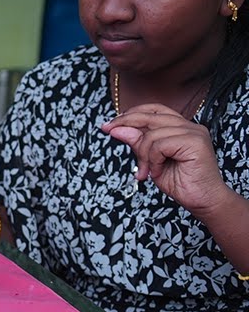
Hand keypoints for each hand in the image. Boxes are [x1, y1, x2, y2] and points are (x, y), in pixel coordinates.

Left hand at [102, 103, 229, 216]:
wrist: (202, 201)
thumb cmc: (180, 183)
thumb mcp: (150, 161)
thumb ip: (138, 144)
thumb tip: (117, 129)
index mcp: (181, 127)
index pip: (154, 110)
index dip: (131, 114)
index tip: (109, 124)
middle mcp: (190, 126)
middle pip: (150, 115)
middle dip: (125, 123)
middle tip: (109, 131)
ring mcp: (194, 132)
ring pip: (152, 133)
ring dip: (143, 155)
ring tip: (147, 171)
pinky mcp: (195, 142)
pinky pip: (160, 145)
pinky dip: (153, 160)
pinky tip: (157, 172)